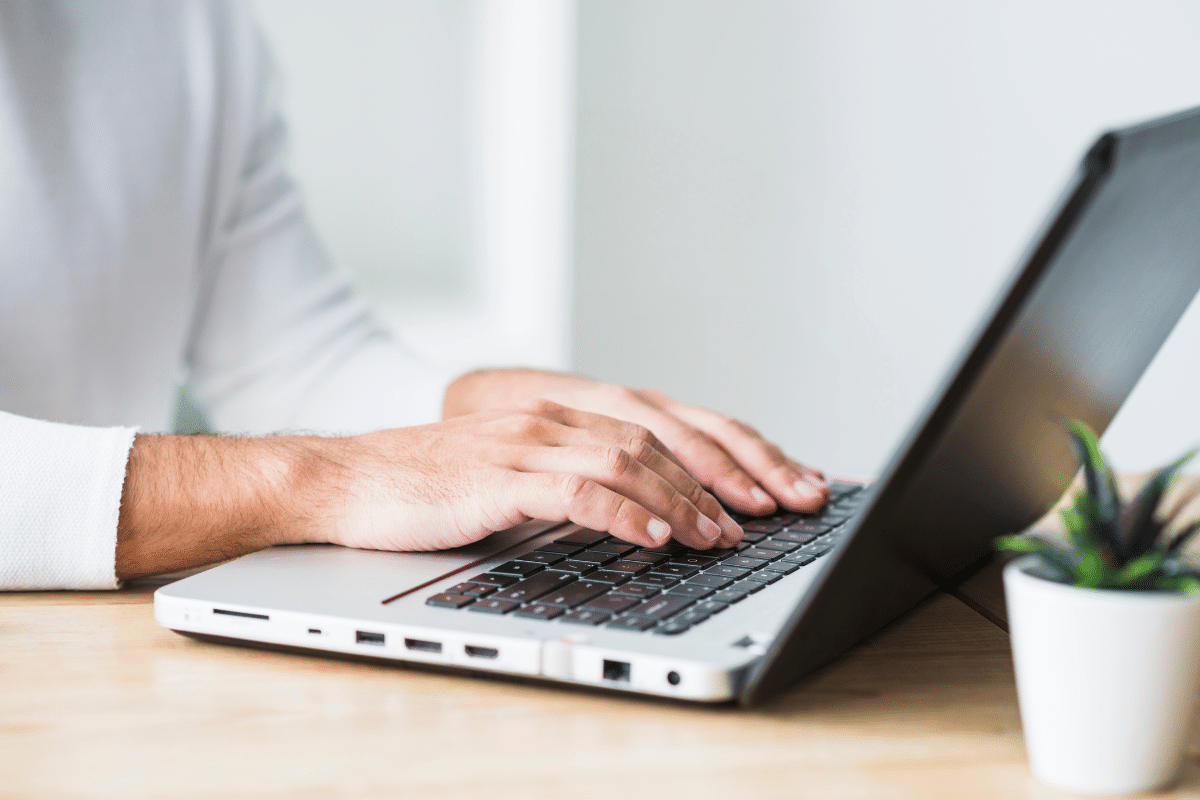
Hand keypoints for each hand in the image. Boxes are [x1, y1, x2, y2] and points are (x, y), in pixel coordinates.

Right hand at [115, 400, 742, 577]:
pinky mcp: (499, 475)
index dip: (732, 450)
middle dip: (731, 472)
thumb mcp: (522, 471)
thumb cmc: (437, 485)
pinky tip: (655, 538)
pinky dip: (624, 514)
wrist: (350, 481)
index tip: (782, 483)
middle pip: (666, 433)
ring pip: (630, 460)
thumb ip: (582, 475)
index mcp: (567, 409)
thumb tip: (654, 510)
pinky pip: (577, 490)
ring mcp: (527, 439)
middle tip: (779, 509)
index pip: (670, 421)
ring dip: (685, 500)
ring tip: (722, 535)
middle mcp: (556, 413)